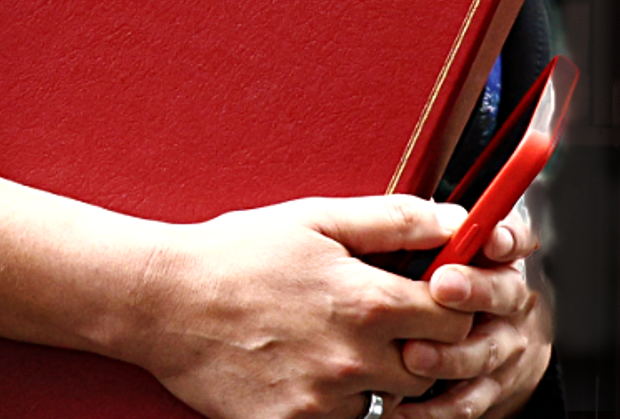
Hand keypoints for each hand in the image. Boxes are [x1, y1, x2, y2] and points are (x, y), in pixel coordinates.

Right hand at [124, 195, 474, 418]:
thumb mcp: (323, 219)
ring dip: (384, 376)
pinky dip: (341, 401)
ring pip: (388, 400)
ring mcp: (319, 400)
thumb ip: (397, 220)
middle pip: (430, 366)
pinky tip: (318, 368)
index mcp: (368, 302)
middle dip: (426, 343)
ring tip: (353, 342)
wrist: (163, 302)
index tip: (440, 294)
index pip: (455, 318)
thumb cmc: (241, 253)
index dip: (456, 304)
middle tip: (400, 320)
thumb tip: (457, 220)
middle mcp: (351, 359)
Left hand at [397, 210, 552, 418]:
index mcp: (498, 263)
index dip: (508, 237)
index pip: (516, 240)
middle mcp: (510, 303)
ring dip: (450, 353)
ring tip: (414, 354)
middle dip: (475, 288)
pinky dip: (436, 408)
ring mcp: (503, 347)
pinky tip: (403, 406)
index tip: (490, 237)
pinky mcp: (490, 390)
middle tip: (442, 285)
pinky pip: (468, 401)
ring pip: (485, 350)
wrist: (493, 358)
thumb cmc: (449, 295)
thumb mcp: (444, 256)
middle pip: (505, 292)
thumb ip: (431, 235)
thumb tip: (418, 215)